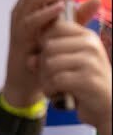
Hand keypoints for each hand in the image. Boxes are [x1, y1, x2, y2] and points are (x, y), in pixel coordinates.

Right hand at [3, 0, 80, 107]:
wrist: (26, 81)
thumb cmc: (43, 53)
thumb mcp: (63, 30)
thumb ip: (78, 16)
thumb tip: (96, 0)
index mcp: (30, 4)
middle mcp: (22, 9)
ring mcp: (19, 22)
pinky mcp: (21, 37)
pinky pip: (31, 20)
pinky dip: (46, 12)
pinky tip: (60, 10)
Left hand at [38, 0, 109, 134]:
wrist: (106, 106)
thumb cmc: (83, 82)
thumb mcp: (68, 62)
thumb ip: (48, 54)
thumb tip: (30, 60)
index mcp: (87, 36)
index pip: (54, 27)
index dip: (43, 42)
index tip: (47, 56)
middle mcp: (91, 45)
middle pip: (48, 45)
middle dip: (41, 63)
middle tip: (48, 76)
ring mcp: (92, 62)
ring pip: (49, 63)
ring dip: (44, 78)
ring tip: (52, 85)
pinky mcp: (89, 80)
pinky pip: (56, 80)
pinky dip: (50, 89)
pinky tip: (55, 93)